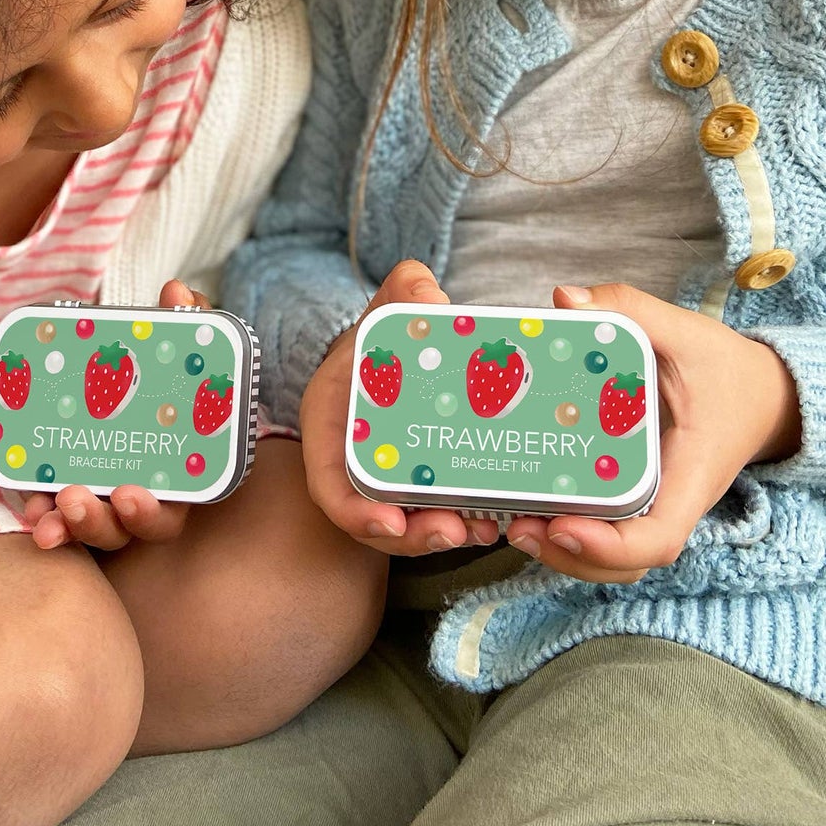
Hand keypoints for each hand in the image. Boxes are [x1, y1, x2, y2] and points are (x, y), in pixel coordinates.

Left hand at [23, 277, 206, 550]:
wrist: (127, 370)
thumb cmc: (164, 370)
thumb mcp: (175, 345)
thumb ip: (184, 321)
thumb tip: (176, 292)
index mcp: (177, 473)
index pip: (171, 509)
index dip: (150, 513)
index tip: (127, 495)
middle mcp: (143, 497)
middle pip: (124, 529)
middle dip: (100, 522)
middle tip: (74, 498)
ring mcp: (106, 499)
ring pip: (91, 528)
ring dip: (69, 524)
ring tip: (48, 510)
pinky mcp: (72, 492)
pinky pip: (58, 513)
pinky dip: (43, 514)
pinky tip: (28, 509)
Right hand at [301, 259, 500, 556]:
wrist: (397, 350)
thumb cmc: (381, 334)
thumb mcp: (386, 307)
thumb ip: (403, 290)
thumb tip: (428, 294)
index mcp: (331, 428)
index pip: (330, 486)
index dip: (356, 511)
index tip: (390, 522)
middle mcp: (354, 464)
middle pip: (375, 518)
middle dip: (412, 535)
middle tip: (453, 530)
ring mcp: (389, 479)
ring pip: (411, 523)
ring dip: (444, 534)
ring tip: (482, 530)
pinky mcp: (422, 483)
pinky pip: (438, 512)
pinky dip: (463, 521)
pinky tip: (495, 519)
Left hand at [504, 282, 801, 583]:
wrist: (764, 395)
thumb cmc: (729, 370)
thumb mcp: (687, 332)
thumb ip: (630, 309)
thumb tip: (564, 299)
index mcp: (692, 474)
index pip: (659, 538)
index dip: (609, 546)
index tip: (562, 527)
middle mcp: (672, 501)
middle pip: (623, 563)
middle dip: (568, 557)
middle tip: (515, 524)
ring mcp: (654, 504)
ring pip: (611, 558)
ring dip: (561, 553)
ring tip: (511, 522)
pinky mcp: (638, 495)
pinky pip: (605, 530)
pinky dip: (567, 530)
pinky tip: (525, 504)